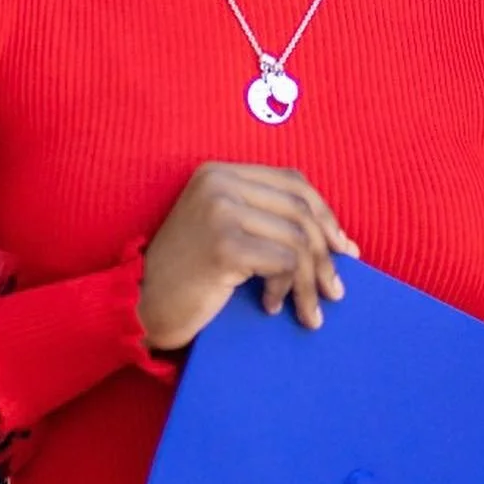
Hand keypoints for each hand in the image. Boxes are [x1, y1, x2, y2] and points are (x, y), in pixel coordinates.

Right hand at [136, 162, 358, 353]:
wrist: (139, 304)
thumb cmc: (188, 275)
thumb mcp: (225, 230)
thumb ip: (265, 218)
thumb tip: (337, 239)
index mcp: (220, 171)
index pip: (293, 183)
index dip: (326, 216)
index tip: (344, 250)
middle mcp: (220, 182)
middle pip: (300, 211)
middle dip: (326, 255)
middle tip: (335, 290)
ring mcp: (220, 210)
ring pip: (296, 240)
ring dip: (309, 282)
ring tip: (309, 311)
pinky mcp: (224, 244)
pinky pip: (283, 262)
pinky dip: (287, 289)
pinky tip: (271, 306)